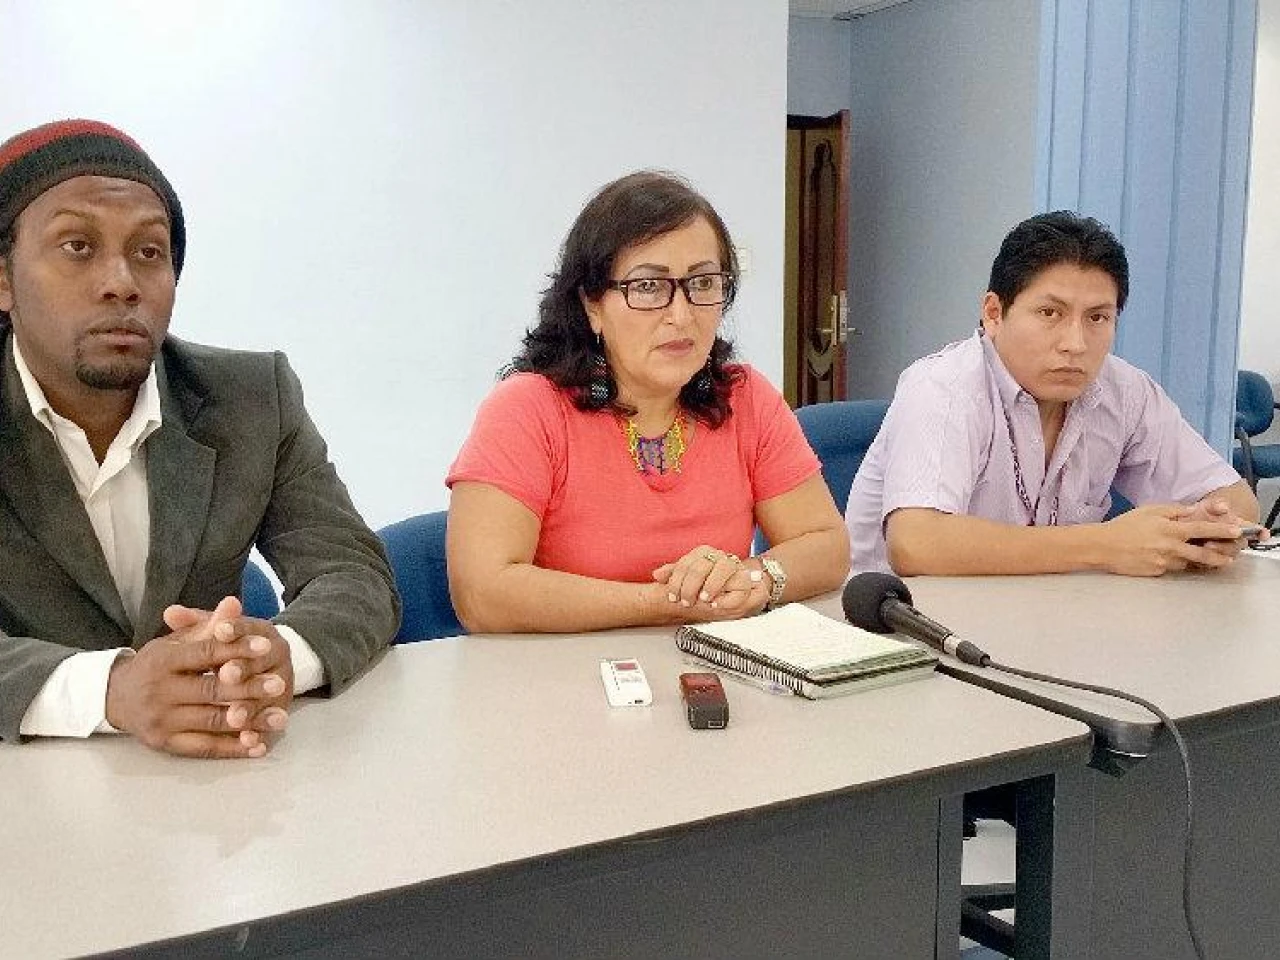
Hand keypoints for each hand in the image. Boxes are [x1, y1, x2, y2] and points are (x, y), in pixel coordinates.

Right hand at [164, 599, 293, 741]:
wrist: (116, 698)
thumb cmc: (156, 664)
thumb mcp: (177, 641)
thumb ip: (208, 626)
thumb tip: (233, 602)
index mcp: (162, 661)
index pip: (205, 654)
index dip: (237, 649)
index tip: (267, 646)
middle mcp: (159, 693)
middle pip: (210, 691)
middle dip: (248, 688)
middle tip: (279, 683)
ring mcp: (161, 722)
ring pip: (212, 722)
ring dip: (249, 722)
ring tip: (279, 717)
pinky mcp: (165, 745)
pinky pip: (205, 748)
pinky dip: (233, 748)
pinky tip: (258, 745)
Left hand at [652, 546, 769, 619]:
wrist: (732, 587)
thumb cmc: (706, 583)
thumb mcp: (687, 578)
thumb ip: (672, 574)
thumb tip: (657, 575)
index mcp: (702, 552)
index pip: (685, 564)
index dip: (676, 582)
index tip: (673, 596)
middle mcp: (717, 556)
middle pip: (701, 567)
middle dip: (691, 587)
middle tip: (686, 601)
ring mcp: (733, 565)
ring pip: (723, 568)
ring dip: (711, 585)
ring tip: (703, 600)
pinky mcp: (745, 579)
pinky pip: (740, 582)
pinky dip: (728, 594)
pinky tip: (717, 602)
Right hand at [1101, 504, 1245, 575]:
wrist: (1103, 547)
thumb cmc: (1124, 526)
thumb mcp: (1149, 511)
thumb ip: (1173, 511)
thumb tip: (1193, 511)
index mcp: (1169, 530)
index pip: (1202, 529)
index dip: (1221, 530)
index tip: (1236, 530)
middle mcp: (1170, 548)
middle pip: (1202, 554)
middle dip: (1218, 556)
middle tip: (1228, 557)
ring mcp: (1164, 562)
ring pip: (1187, 563)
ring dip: (1195, 560)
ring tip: (1204, 559)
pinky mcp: (1157, 572)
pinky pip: (1172, 568)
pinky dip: (1176, 563)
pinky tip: (1170, 559)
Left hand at [1175, 497, 1264, 564]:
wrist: (1183, 524)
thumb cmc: (1199, 515)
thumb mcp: (1206, 507)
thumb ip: (1215, 505)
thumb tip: (1223, 507)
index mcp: (1236, 526)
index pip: (1254, 530)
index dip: (1260, 533)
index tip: (1262, 534)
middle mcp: (1232, 540)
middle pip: (1238, 545)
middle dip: (1229, 544)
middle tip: (1216, 541)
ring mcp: (1223, 551)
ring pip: (1227, 556)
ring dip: (1218, 553)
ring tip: (1205, 546)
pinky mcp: (1211, 561)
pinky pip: (1212, 565)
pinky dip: (1205, 562)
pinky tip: (1196, 557)